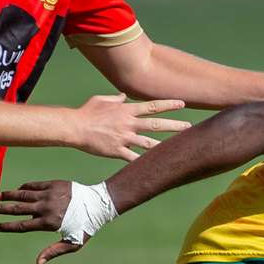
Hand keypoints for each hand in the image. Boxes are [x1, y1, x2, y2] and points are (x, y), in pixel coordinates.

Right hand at [0, 180, 84, 263]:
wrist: (98, 204)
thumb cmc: (86, 227)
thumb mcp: (72, 243)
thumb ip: (54, 252)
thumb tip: (37, 263)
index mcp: (48, 223)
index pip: (22, 226)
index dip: (7, 227)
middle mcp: (45, 208)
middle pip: (17, 209)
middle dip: (1, 209)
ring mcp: (48, 195)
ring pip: (23, 194)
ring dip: (9, 195)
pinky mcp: (53, 184)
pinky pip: (34, 185)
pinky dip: (24, 188)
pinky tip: (17, 191)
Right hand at [71, 93, 188, 161]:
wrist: (75, 127)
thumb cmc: (87, 112)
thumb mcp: (102, 100)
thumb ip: (116, 99)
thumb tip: (124, 96)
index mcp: (126, 110)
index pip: (152, 106)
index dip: (169, 104)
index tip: (182, 103)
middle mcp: (128, 123)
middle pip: (156, 124)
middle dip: (175, 126)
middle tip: (189, 127)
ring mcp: (124, 138)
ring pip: (149, 142)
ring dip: (164, 145)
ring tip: (178, 148)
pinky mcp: (117, 150)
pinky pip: (134, 158)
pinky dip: (144, 162)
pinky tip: (156, 167)